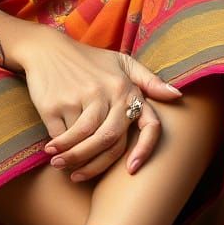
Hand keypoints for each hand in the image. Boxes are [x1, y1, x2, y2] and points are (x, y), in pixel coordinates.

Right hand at [19, 33, 181, 181]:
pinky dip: (58, 147)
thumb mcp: (122, 63)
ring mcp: (82, 97)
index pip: (150, 124)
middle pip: (110, 140)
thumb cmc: (89, 61)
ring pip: (84, 141)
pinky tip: (52, 151)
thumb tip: (177, 96)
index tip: (132, 170)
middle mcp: (109, 93)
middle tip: (80, 176)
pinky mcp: (57, 102)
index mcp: (128, 88)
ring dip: (72, 158)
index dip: (145, 151)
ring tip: (62, 165)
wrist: (46, 48)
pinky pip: (62, 134)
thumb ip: (149, 81)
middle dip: (95, 165)